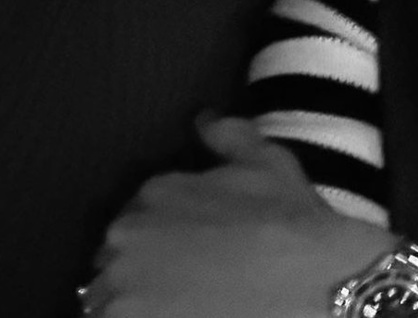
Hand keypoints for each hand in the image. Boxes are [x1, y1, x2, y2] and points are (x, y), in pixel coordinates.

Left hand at [93, 117, 397, 317]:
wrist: (309, 281)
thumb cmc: (289, 220)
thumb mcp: (266, 161)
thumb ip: (228, 134)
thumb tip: (202, 119)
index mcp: (154, 193)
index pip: (135, 217)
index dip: (162, 235)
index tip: (187, 251)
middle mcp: (127, 238)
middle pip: (116, 258)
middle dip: (140, 268)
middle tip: (182, 282)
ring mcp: (122, 292)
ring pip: (108, 299)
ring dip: (133, 300)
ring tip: (178, 303)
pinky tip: (177, 314)